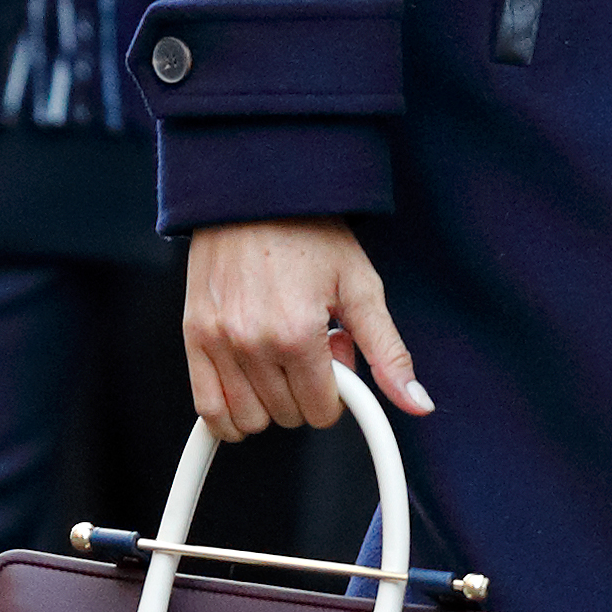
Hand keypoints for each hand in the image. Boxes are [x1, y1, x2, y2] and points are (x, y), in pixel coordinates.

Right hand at [183, 221, 433, 441]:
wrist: (256, 193)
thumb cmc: (309, 233)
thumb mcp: (361, 288)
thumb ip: (388, 353)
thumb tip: (417, 403)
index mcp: (297, 335)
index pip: (322, 411)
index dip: (337, 391)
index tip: (335, 356)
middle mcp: (252, 343)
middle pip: (288, 416)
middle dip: (306, 390)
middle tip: (310, 347)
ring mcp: (217, 341)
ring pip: (250, 419)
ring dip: (271, 401)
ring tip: (279, 355)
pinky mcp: (194, 336)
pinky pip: (208, 408)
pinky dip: (229, 416)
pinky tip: (249, 391)